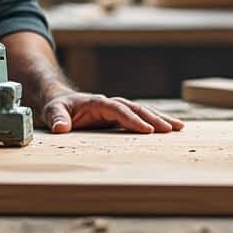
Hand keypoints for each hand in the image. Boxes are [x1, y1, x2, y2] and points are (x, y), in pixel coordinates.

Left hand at [40, 91, 184, 133]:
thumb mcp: (53, 112)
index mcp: (98, 102)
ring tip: (179, 128)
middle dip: (154, 118)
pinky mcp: (120, 118)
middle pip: (136, 108)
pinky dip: (155, 122)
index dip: (133, 120)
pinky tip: (170, 129)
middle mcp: (111, 104)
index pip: (119, 110)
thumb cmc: (58, 108)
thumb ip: (56, 119)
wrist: (60, 103)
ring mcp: (117, 111)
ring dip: (160, 119)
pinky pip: (140, 119)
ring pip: (142, 112)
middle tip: (172, 128)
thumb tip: (60, 128)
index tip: (147, 130)